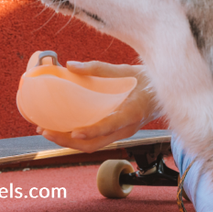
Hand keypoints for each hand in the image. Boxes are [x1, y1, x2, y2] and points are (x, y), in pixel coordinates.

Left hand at [38, 61, 157, 152]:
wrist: (167, 92)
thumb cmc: (148, 79)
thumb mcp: (125, 70)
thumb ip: (98, 68)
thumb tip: (70, 65)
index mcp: (133, 112)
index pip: (110, 126)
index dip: (92, 131)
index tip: (74, 131)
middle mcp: (127, 128)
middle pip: (94, 144)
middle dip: (67, 141)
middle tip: (45, 130)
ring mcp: (122, 133)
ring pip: (92, 146)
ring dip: (67, 142)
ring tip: (47, 131)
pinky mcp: (117, 133)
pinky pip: (95, 141)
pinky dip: (77, 138)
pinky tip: (62, 129)